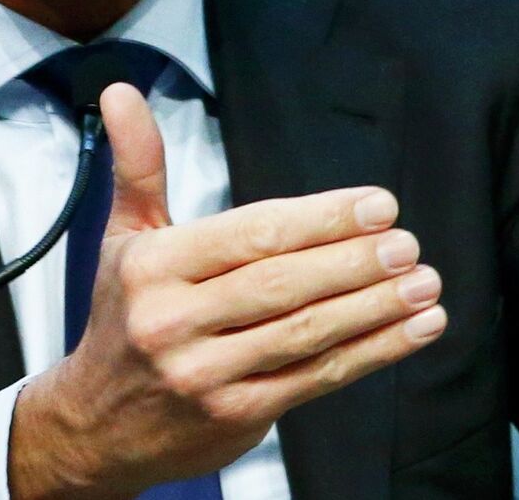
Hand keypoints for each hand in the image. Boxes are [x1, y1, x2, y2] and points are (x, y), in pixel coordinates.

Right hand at [9, 81, 444, 498]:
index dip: (321, 219)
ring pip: (304, 333)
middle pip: (282, 283)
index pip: (251, 234)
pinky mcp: (235, 415)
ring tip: (423, 284)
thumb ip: (139, 164)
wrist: (96, 426)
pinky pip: (314, 377)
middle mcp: (174, 320)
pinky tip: (410, 330)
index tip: (376, 204)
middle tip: (406, 243)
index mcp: (153, 266)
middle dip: (354, 262)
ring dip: (374, 308)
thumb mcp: (122, 237)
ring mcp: (205, 374)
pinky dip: (371, 353)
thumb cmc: (121, 318)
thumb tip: (123, 91)